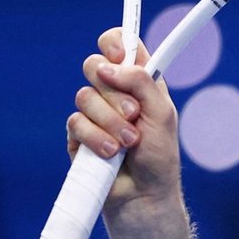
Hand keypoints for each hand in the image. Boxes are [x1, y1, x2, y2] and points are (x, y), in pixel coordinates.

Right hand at [68, 28, 182, 216]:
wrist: (143, 195)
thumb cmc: (159, 156)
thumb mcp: (162, 114)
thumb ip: (142, 82)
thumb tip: (110, 66)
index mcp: (138, 81)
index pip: (120, 45)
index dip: (115, 43)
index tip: (119, 57)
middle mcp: (114, 93)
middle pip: (94, 65)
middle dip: (114, 92)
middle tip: (134, 114)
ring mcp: (94, 113)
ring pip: (84, 96)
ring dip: (110, 121)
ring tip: (129, 143)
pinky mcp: (77, 135)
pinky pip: (75, 122)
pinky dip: (96, 138)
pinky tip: (110, 153)